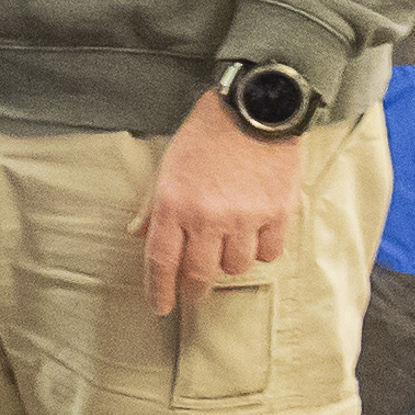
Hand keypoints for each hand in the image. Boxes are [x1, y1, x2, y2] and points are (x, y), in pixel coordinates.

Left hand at [139, 95, 310, 316]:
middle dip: (193, 290)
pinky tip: (257, 236)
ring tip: (228, 247)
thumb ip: (153, 204)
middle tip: (193, 294)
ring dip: (228, 264)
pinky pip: (269, 253)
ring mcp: (244, 217)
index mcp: (173, 203)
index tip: (160, 307)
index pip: (161, 261)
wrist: (255, 107)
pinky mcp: (277, 213)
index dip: (159, 290)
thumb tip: (137, 234)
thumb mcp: (168, 164)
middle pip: (199, 273)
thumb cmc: (207, 134)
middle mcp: (206, 216)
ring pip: (235, 267)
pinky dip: (262, 251)